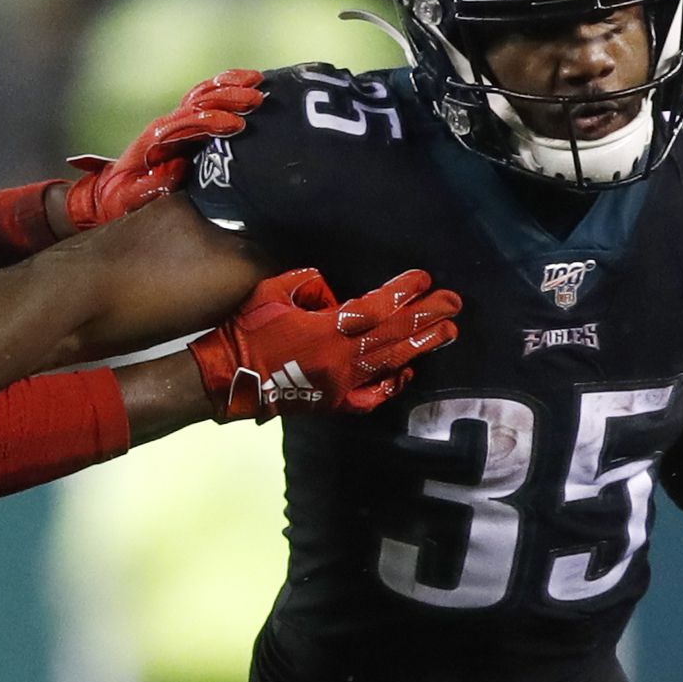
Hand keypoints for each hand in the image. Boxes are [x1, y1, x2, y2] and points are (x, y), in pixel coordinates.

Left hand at [58, 69, 265, 231]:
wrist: (108, 191)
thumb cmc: (119, 198)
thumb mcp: (129, 198)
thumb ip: (152, 185)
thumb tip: (180, 169)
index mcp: (157, 140)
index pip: (189, 123)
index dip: (213, 122)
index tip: (238, 125)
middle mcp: (168, 125)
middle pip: (201, 102)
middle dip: (229, 98)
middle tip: (257, 98)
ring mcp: (176, 123)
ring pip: (204, 95)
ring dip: (230, 85)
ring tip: (258, 80)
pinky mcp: (183, 126)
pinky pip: (205, 100)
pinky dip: (225, 88)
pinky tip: (247, 84)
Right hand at [188, 267, 460, 421]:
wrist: (228, 378)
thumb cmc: (246, 331)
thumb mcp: (273, 291)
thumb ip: (308, 282)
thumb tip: (333, 291)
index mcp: (326, 329)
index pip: (376, 307)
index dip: (402, 293)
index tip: (423, 278)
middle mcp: (341, 358)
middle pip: (394, 335)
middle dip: (427, 318)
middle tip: (454, 303)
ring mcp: (341, 384)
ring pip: (391, 363)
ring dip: (422, 347)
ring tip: (448, 332)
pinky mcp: (335, 403)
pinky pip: (372, 397)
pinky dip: (392, 385)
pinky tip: (408, 372)